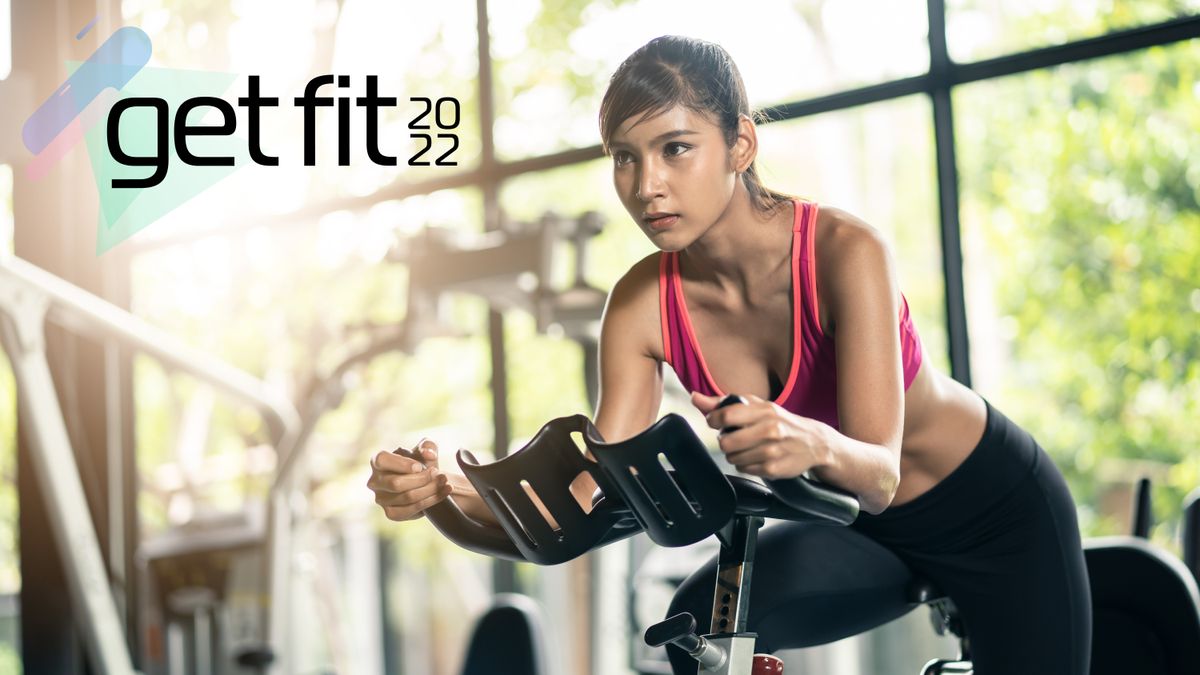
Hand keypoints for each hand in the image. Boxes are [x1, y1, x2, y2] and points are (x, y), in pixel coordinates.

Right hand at [367, 438, 451, 520]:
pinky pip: (411, 510)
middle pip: (396, 483)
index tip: (420, 466)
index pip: (382, 460)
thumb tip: (428, 454)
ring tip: (444, 482)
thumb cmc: (422, 462)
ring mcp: (381, 499)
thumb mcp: (426, 448)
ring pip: (407, 497)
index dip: (402, 464)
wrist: (427, 481)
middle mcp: (374, 481)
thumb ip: (428, 446)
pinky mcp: (391, 513)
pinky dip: (431, 501)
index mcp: (377, 461)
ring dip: (430, 489)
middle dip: (422, 479)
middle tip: (439, 474)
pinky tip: (444, 492)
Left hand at [691, 392, 829, 478]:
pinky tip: (758, 457)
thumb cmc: (779, 421)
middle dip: (726, 441)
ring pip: (732, 458)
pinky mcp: (773, 469)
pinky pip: (743, 469)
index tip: (717, 422)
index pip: (725, 416)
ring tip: (749, 447)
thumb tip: (694, 397)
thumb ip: (723, 402)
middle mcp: (770, 430)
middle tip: (735, 437)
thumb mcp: (756, 406)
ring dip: (736, 454)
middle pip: (725, 442)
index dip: (714, 420)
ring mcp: (772, 451)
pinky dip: (746, 465)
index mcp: (764, 411)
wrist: (813, 442)